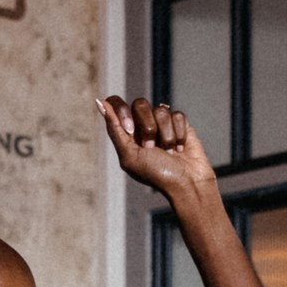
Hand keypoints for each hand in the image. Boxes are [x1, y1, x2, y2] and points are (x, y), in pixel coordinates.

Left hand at [98, 95, 214, 200]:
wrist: (186, 184)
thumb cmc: (156, 174)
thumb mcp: (130, 156)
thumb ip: (114, 129)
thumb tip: (100, 101)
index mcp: (126, 132)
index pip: (116, 103)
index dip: (123, 111)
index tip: (130, 130)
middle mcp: (143, 124)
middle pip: (140, 103)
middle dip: (148, 127)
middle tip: (151, 147)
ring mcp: (162, 123)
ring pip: (161, 110)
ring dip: (166, 135)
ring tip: (169, 152)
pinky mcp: (180, 124)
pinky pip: (177, 115)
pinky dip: (179, 134)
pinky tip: (180, 148)